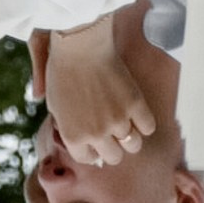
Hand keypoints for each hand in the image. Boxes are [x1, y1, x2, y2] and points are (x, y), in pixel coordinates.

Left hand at [30, 16, 157, 166]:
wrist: (80, 44)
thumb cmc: (63, 71)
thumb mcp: (55, 105)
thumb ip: (68, 130)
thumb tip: (86, 150)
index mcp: (73, 136)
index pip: (88, 159)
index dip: (91, 149)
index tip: (94, 140)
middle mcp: (96, 134)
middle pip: (114, 157)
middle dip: (112, 146)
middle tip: (111, 131)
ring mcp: (117, 120)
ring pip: (133, 145)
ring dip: (130, 136)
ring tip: (125, 122)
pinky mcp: (135, 105)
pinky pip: (148, 127)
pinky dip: (144, 123)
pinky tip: (137, 113)